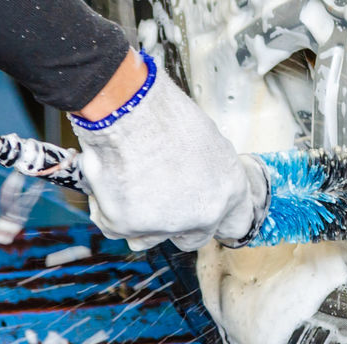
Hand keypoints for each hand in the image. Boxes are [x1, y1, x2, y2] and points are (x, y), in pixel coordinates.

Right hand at [67, 52, 266, 250]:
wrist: (129, 109)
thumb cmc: (165, 114)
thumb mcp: (205, 140)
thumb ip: (207, 173)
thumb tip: (198, 183)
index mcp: (229, 189)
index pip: (236, 223)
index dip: (218, 219)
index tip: (204, 216)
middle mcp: (204, 213)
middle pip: (194, 238)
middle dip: (177, 223)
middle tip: (160, 198)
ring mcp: (167, 224)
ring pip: (151, 237)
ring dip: (141, 218)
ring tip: (130, 181)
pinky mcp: (128, 226)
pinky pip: (115, 225)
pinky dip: (109, 208)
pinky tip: (111, 180)